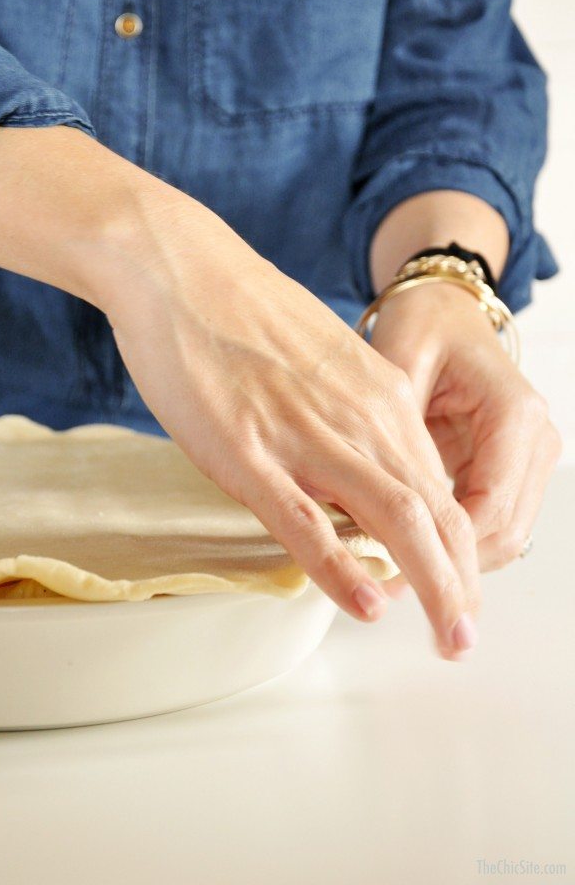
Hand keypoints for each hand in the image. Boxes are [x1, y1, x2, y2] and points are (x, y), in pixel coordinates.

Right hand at [98, 185, 481, 659]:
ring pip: (394, 519)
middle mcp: (360, 417)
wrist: (182, 267)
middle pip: (436, 511)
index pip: (440, 486)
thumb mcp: (321, 358)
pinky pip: (306, 520)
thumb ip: (349, 412)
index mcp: (379, 395)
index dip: (458, 547)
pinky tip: (366, 608)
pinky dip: (343, 569)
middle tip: (465, 637)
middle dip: (463, 582)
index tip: (459, 587)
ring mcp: (305, 435)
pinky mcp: (248, 449)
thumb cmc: (243, 312)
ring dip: (432, 585)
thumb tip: (357, 467)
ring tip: (449, 638)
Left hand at [369, 281, 561, 575]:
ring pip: (502, 538)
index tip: (396, 574)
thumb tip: (363, 499)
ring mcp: (529, 457)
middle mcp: (535, 440)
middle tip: (387, 589)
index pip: (491, 509)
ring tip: (391, 577)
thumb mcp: (399, 360)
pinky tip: (406, 549)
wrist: (445, 308)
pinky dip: (451, 540)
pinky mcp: (512, 467)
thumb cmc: (424, 324)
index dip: (445, 552)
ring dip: (452, 561)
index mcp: (514, 415)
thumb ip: (389, 427)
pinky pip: (488, 520)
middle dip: (450, 570)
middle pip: (503, 536)